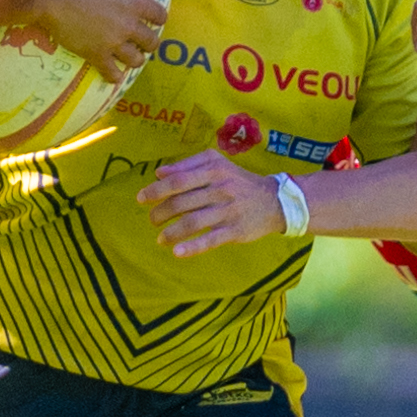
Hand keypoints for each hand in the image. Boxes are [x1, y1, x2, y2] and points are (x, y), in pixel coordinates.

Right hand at [9, 0, 169, 81]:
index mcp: (134, 2)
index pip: (160, 16)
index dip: (159, 18)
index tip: (153, 19)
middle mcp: (128, 25)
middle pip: (152, 42)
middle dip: (149, 43)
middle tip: (142, 41)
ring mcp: (113, 42)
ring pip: (136, 61)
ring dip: (135, 59)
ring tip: (130, 56)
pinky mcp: (96, 55)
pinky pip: (112, 73)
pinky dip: (115, 76)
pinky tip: (114, 74)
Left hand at [138, 149, 285, 255]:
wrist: (275, 200)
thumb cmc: (239, 181)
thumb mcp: (218, 164)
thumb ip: (188, 165)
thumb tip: (159, 173)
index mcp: (214, 170)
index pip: (178, 180)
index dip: (156, 190)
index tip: (141, 198)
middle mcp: (220, 189)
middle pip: (181, 202)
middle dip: (160, 213)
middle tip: (152, 220)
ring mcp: (228, 211)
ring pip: (192, 222)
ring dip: (171, 232)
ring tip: (160, 238)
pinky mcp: (235, 230)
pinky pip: (210, 240)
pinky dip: (192, 247)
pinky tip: (177, 252)